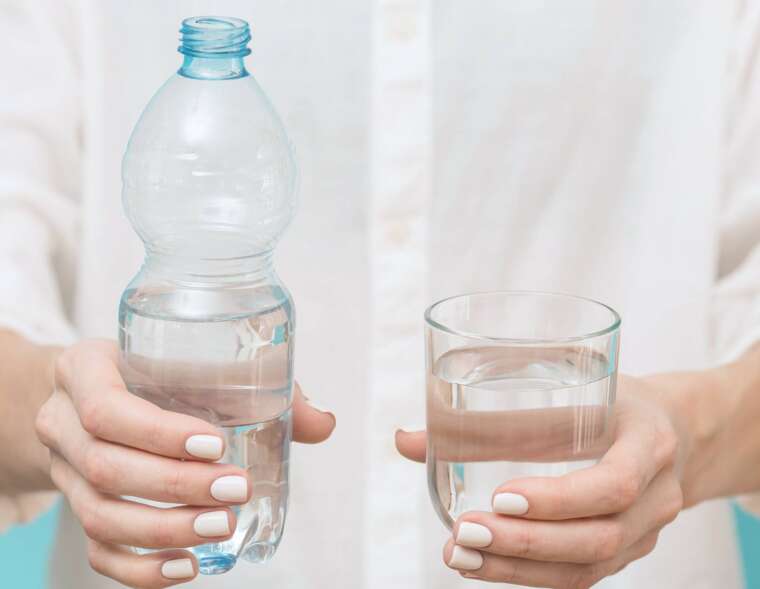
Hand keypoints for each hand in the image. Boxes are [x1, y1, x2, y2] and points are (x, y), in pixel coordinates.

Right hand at [35, 339, 334, 587]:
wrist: (88, 390)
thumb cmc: (153, 368)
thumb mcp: (188, 357)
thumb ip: (257, 382)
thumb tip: (324, 423)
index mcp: (84, 370)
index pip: (107, 408)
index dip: (159, 433)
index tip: (217, 444)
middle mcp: (62, 422)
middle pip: (105, 467)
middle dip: (176, 486)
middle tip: (237, 491)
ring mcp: (64, 471)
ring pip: (99, 515)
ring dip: (165, 530)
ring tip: (222, 529)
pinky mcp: (76, 507)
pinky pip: (97, 549)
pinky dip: (142, 568)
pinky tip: (188, 567)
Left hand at [396, 375, 685, 588]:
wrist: (673, 428)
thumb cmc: (612, 398)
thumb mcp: (569, 383)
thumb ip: (491, 411)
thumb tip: (405, 440)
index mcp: (648, 441)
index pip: (614, 482)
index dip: (558, 497)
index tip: (500, 496)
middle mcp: (656, 494)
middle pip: (599, 537)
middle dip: (526, 542)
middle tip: (465, 534)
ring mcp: (645, 530)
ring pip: (588, 566)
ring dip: (520, 567)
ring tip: (460, 557)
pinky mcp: (626, 548)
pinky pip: (582, 574)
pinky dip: (530, 575)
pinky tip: (484, 566)